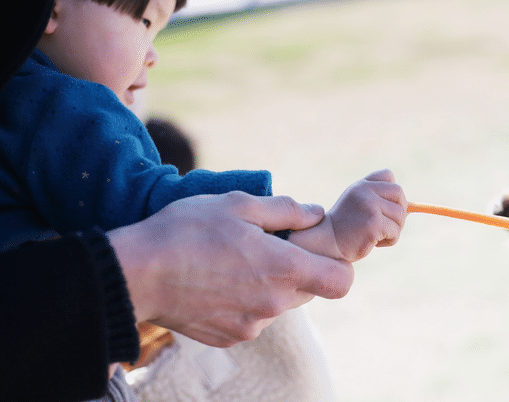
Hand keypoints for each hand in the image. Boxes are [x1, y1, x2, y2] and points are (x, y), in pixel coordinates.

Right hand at [108, 192, 354, 346]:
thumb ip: (287, 210)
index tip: (316, 249)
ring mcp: (252, 325)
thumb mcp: (239, 204)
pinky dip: (244, 301)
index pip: (341, 281)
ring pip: (279, 304)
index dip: (336, 264)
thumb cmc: (186, 231)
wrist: (134, 275)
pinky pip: (253, 318)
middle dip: (297, 269)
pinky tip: (216, 282)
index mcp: (284, 270)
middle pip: (309, 290)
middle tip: (265, 247)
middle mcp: (274, 305)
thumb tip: (315, 214)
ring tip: (233, 262)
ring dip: (268, 285)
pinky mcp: (230, 338)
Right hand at [290, 169, 406, 261]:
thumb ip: (379, 199)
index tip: (384, 207)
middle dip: (399, 211)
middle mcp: (365, 191)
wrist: (326, 244)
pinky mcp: (374, 223)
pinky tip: (374, 243)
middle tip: (386, 225)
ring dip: (394, 229)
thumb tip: (412, 208)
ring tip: (377, 235)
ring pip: (400, 216)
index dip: (391, 193)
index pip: (388, 175)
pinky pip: (395, 232)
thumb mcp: (359, 205)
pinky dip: (390, 240)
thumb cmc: (345, 228)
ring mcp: (369, 206)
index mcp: (361, 185)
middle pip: (399, 194)